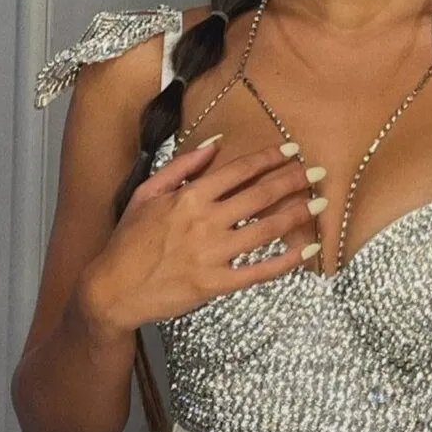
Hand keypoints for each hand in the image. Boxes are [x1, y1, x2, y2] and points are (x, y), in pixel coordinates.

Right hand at [78, 139, 323, 340]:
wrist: (111, 290)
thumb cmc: (128, 241)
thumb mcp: (147, 193)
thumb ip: (183, 166)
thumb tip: (216, 141)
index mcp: (189, 197)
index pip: (239, 170)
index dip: (270, 158)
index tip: (292, 151)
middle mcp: (205, 221)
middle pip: (260, 195)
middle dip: (294, 181)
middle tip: (319, 173)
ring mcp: (212, 254)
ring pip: (266, 229)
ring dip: (297, 214)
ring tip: (320, 204)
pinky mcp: (216, 284)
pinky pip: (259, 271)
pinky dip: (286, 261)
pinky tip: (307, 251)